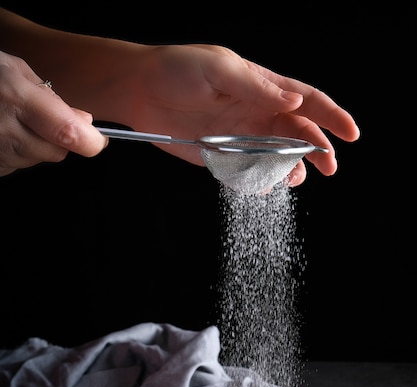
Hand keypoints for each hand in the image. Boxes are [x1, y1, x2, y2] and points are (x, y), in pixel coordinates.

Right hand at [0, 51, 107, 176]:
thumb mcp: (13, 69)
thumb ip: (51, 98)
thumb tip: (84, 121)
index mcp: (16, 99)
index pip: (68, 134)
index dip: (90, 141)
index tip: (98, 138)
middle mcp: (4, 131)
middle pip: (56, 153)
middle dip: (59, 139)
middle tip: (42, 118)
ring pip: (35, 160)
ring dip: (34, 145)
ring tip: (10, 120)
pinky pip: (15, 166)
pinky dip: (15, 152)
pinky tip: (0, 132)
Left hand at [110, 44, 359, 185]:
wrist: (138, 91)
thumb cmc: (177, 70)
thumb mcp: (219, 70)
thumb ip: (257, 87)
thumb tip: (296, 101)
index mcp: (262, 88)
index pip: (307, 101)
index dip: (331, 117)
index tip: (350, 134)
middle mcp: (256, 114)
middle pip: (298, 134)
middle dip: (318, 150)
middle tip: (329, 168)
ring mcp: (241, 138)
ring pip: (277, 159)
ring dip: (290, 171)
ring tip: (293, 180)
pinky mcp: (221, 158)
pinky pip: (248, 174)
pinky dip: (260, 184)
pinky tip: (264, 188)